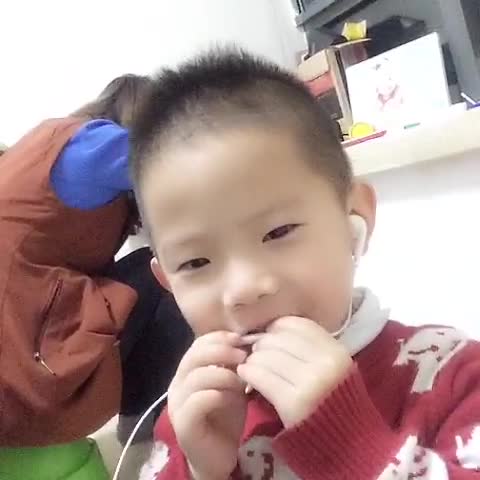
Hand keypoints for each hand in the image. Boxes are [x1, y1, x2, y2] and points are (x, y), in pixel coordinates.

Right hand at [168, 331, 247, 479]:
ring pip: (196, 377)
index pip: (197, 344)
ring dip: (224, 374)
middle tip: (243, 356)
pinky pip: (199, 401)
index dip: (219, 338)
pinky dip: (220, 395)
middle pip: (194, 356)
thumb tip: (246, 342)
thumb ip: (232, 365)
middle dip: (221, 351)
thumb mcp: (232, 385)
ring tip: (242, 381)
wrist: (219, 457)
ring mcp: (177, 404)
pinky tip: (235, 399)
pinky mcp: (183, 423)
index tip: (241, 339)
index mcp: (187, 371)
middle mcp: (177, 384)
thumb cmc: (226, 418)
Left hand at [237, 317, 351, 427]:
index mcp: (336, 351)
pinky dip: (248, 372)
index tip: (270, 335)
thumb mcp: (332, 369)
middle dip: (263, 344)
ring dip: (253, 359)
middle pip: (279, 339)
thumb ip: (310, 348)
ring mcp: (310, 383)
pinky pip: (261, 376)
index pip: (298, 325)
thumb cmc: (334, 403)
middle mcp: (325, 364)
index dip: (278, 327)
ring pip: (267, 356)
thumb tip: (272, 328)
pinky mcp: (293, 403)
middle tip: (256, 352)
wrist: (347, 445)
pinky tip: (245, 374)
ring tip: (250, 365)